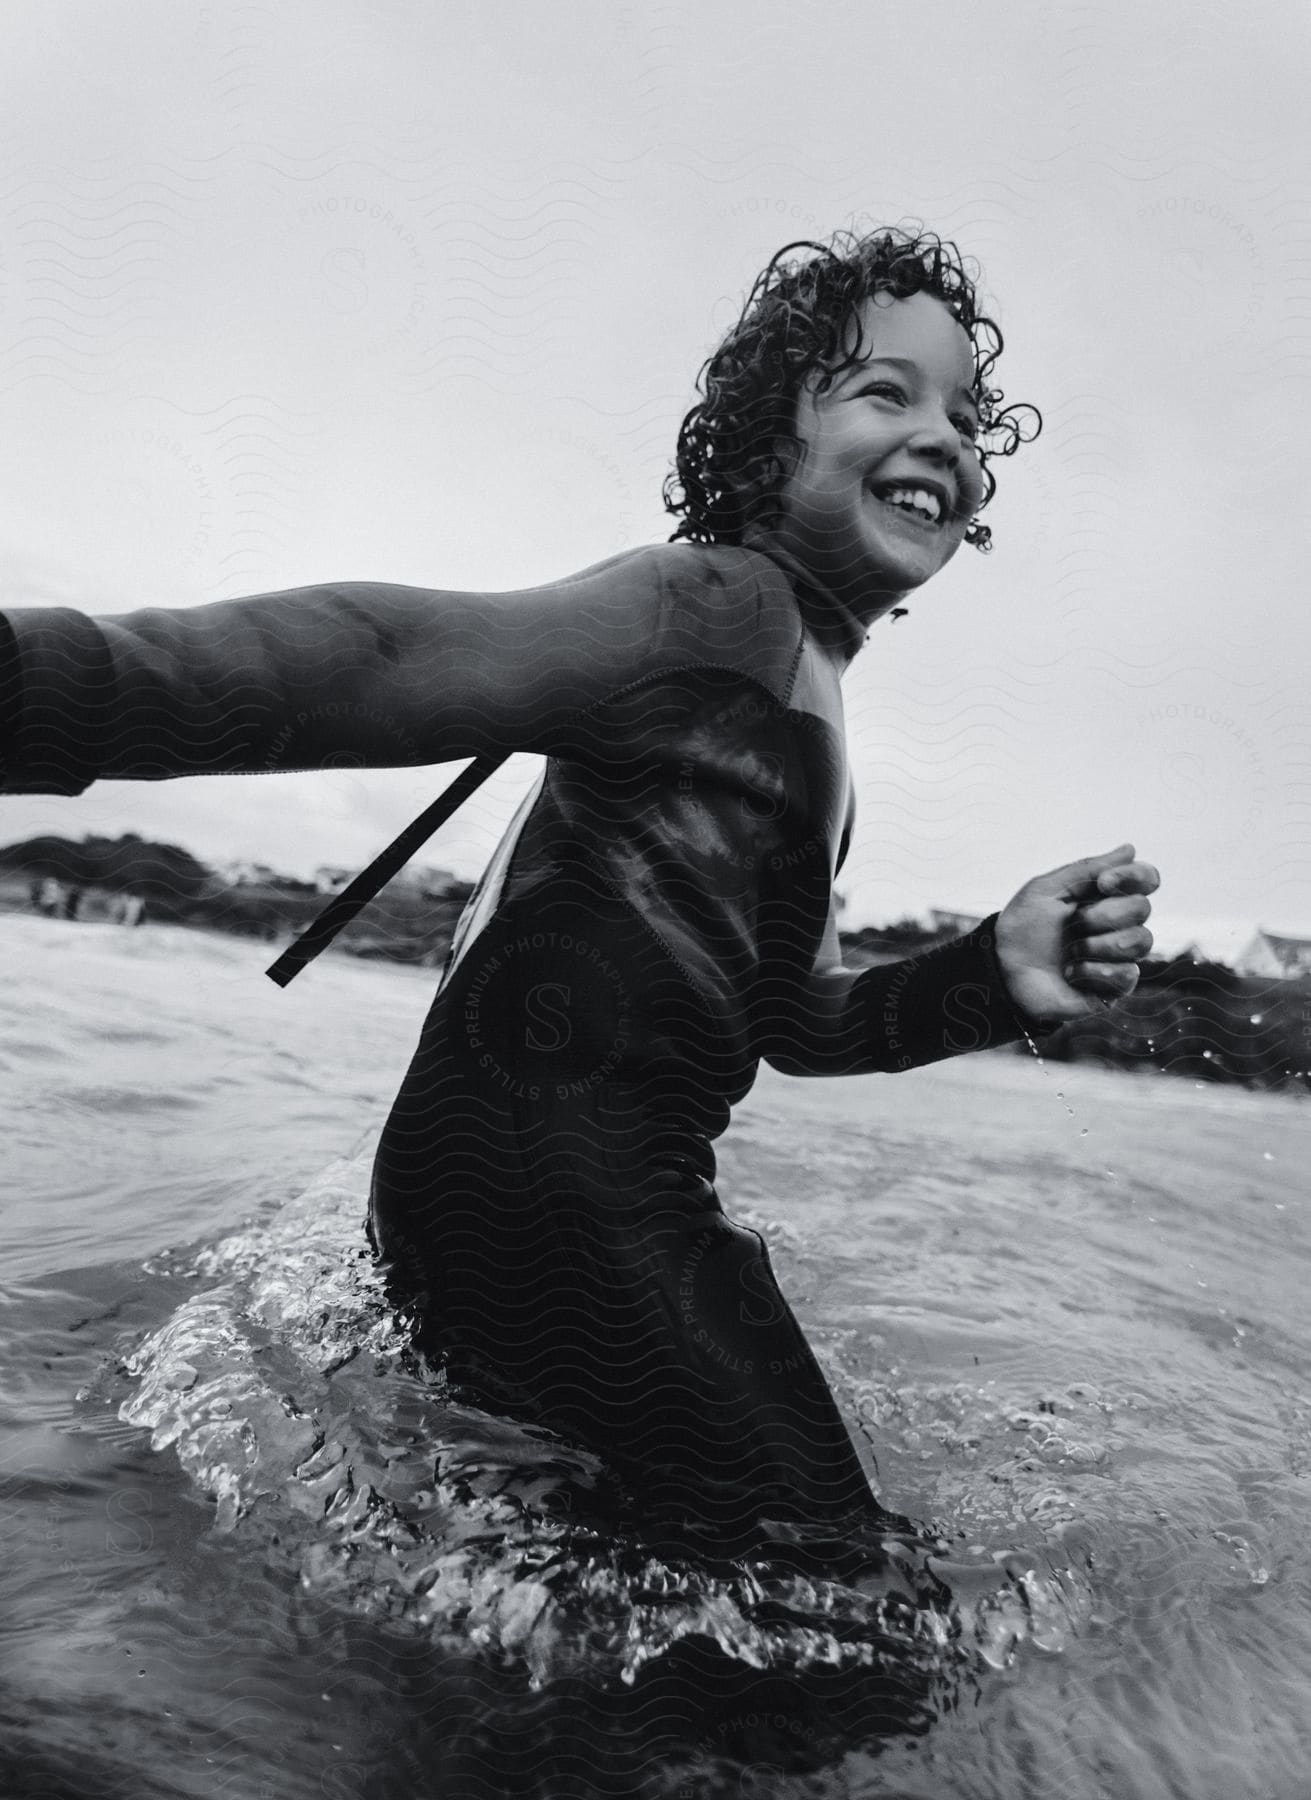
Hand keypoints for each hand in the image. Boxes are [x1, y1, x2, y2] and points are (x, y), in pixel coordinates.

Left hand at [993, 843, 1159, 1027]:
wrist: (1004, 972)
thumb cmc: (1022, 928)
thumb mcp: (1046, 890)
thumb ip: (1087, 869)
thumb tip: (1129, 849)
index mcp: (1105, 897)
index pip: (1146, 879)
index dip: (1133, 877)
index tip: (1102, 883)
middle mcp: (1118, 924)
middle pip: (1142, 908)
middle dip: (1103, 915)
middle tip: (1074, 923)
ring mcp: (1118, 956)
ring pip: (1141, 941)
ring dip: (1098, 944)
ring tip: (1070, 952)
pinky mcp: (1114, 987)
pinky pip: (1127, 974)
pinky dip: (1094, 971)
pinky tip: (1071, 973)